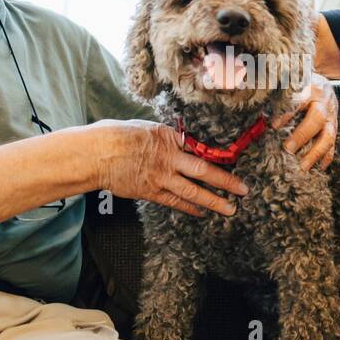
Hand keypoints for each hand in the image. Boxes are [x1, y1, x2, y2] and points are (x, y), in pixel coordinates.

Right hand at [90, 119, 248, 215]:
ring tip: (230, 209)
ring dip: (214, 201)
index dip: (219, 156)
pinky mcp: (151, 192)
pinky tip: (202, 212)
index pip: (200, 147)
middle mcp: (169, 158)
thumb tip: (180, 141)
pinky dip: (190, 208)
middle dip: (226, 181)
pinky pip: (175, 202)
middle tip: (243, 190)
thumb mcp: (146, 127)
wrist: (96, 154)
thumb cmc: (117, 135)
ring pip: (193, 191)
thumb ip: (166, 137)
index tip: (234, 161)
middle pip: (204, 170)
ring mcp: (161, 177)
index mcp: (169, 137)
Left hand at [273, 73, 337, 170]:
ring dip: (315, 152)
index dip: (287, 113)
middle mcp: (324, 102)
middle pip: (317, 118)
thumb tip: (257, 108)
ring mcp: (332, 117)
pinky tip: (318, 168)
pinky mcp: (335, 128)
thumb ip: (279, 95)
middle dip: (302, 135)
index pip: (300, 100)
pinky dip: (326, 157)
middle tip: (288, 149)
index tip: (274, 126)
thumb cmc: (301, 87)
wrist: (324, 85)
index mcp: (311, 88)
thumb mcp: (291, 85)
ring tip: (303, 166)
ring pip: (328, 135)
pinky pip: (334, 144)